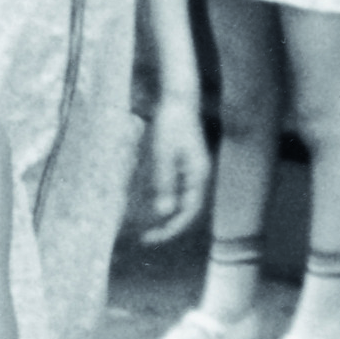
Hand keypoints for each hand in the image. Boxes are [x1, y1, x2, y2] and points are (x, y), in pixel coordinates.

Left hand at [138, 90, 208, 242]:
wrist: (177, 100)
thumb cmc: (170, 123)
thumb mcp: (162, 153)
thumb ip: (164, 182)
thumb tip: (164, 212)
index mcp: (198, 176)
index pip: (188, 213)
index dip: (171, 229)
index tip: (151, 238)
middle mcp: (197, 177)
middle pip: (185, 211)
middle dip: (166, 227)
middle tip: (143, 238)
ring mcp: (190, 172)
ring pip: (179, 203)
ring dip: (162, 217)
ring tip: (142, 228)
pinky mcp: (181, 166)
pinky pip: (173, 191)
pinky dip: (160, 201)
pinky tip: (144, 206)